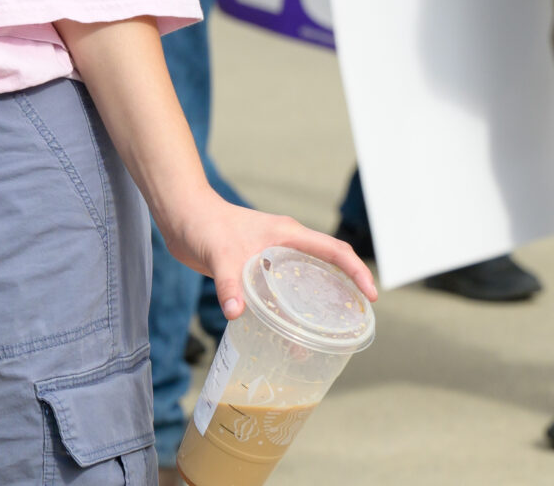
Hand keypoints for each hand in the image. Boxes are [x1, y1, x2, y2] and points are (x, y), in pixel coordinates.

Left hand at [159, 191, 378, 320]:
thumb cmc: (204, 224)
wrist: (182, 216)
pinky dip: (291, 308)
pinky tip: (289, 332)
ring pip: (306, 280)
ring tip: (326, 337)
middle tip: (354, 321)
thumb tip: (235, 313)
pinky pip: (284, 288)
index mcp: (287, 234)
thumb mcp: (219, 254)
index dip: (356, 271)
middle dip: (345, 291)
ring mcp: (272, 255)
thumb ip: (229, 283)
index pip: (334, 251)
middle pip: (328, 266)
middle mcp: (285, 243)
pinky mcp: (257, 267)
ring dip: (317, 303)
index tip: (371, 296)